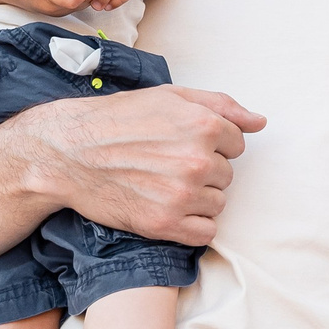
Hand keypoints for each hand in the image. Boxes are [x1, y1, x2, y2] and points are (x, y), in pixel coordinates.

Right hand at [2, 84, 264, 245]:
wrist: (69, 152)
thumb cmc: (118, 119)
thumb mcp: (170, 96)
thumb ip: (222, 106)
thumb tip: (259, 122)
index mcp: (203, 125)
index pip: (237, 144)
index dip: (211, 144)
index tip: (181, 144)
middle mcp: (197, 160)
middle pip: (227, 175)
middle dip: (203, 171)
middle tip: (166, 164)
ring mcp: (183, 194)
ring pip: (218, 203)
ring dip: (198, 198)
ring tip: (163, 185)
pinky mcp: (165, 223)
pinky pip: (206, 232)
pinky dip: (192, 225)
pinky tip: (168, 209)